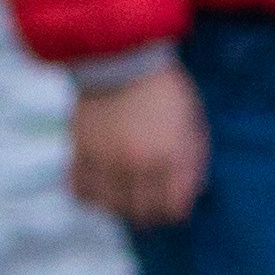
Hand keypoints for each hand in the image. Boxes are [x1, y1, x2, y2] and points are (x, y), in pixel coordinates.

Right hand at [68, 62, 207, 226]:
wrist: (120, 59)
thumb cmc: (164, 89)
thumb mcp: (192, 121)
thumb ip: (193, 159)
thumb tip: (193, 191)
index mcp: (172, 155)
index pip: (174, 208)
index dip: (174, 211)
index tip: (170, 205)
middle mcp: (139, 164)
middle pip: (143, 213)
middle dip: (149, 215)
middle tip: (147, 206)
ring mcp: (108, 160)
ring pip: (112, 207)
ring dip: (119, 208)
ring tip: (122, 200)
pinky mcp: (81, 151)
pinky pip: (81, 190)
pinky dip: (89, 195)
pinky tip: (98, 188)